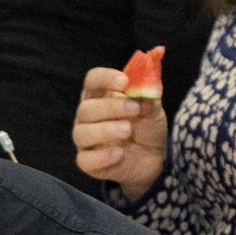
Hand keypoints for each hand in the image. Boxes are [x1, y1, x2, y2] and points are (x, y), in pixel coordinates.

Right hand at [71, 64, 167, 200]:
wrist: (154, 159)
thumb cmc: (147, 128)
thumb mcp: (153, 109)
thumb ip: (149, 92)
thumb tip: (150, 72)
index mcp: (100, 96)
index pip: (92, 80)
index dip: (105, 78)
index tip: (124, 81)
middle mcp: (87, 116)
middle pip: (86, 107)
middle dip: (111, 107)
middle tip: (135, 109)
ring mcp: (85, 140)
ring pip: (82, 133)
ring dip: (106, 130)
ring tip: (128, 130)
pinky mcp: (87, 162)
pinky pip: (85, 159)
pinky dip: (102, 156)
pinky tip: (119, 154)